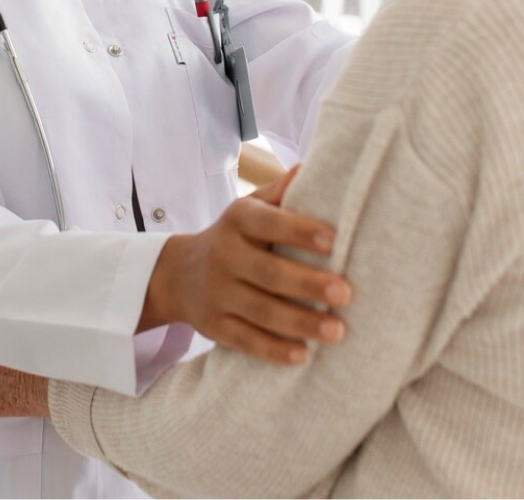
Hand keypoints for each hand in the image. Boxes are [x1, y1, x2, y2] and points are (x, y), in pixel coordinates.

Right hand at [141, 166, 351, 364]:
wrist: (178, 274)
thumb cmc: (233, 235)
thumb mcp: (248, 207)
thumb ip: (280, 192)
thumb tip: (311, 168)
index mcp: (237, 220)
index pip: (269, 223)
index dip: (300, 230)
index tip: (335, 240)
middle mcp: (224, 255)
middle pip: (269, 273)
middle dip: (308, 284)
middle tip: (346, 293)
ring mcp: (217, 294)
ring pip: (261, 311)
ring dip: (301, 323)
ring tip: (338, 331)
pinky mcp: (213, 326)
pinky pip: (246, 340)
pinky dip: (274, 350)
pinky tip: (303, 355)